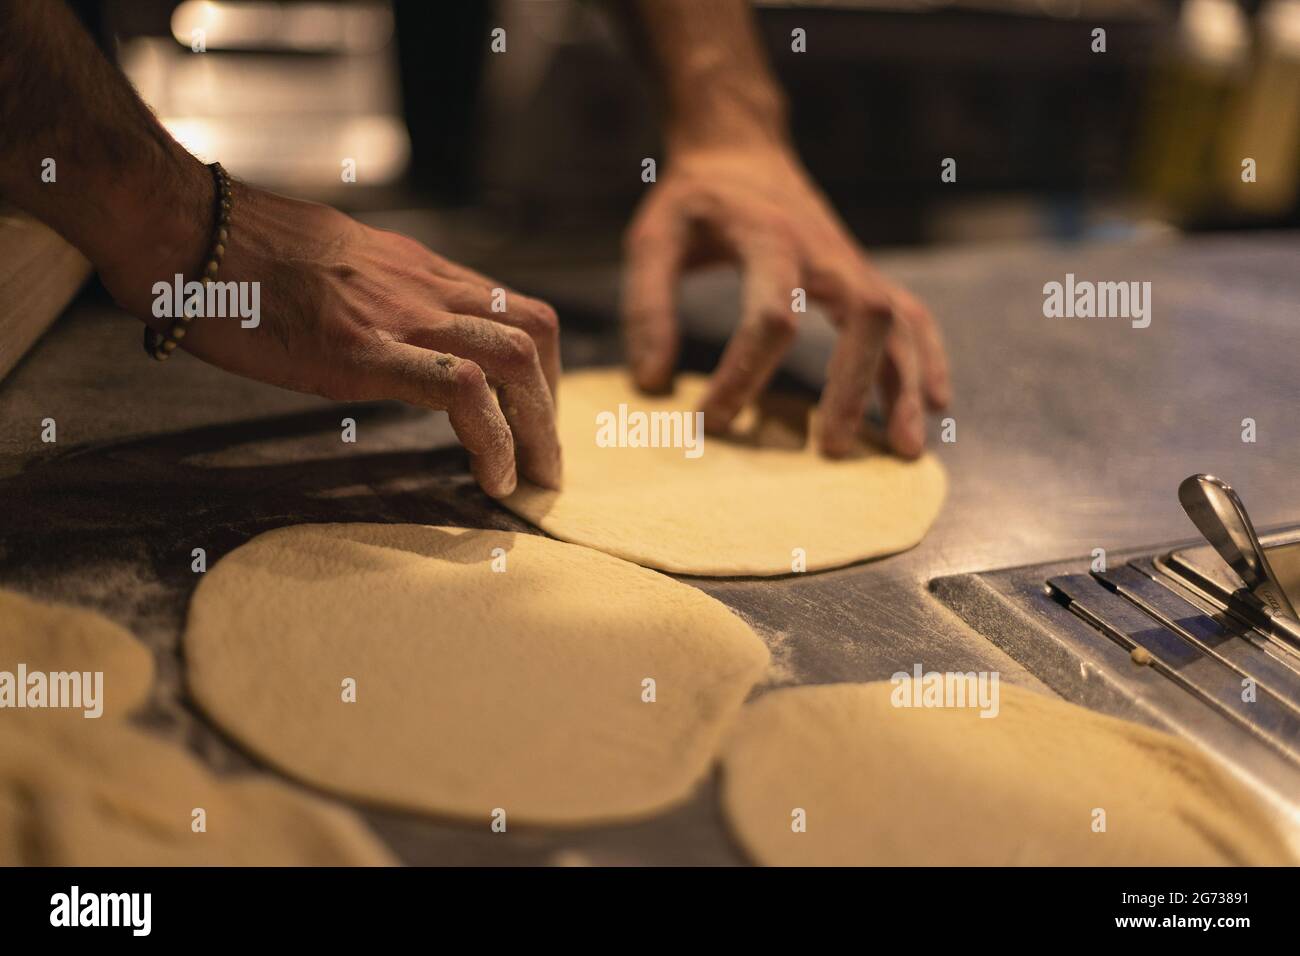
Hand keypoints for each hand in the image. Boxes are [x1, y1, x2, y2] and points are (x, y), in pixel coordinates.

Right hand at [101, 179, 561, 497]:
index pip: (511, 312)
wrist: (184, 227)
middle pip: (534, 335)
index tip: (531, 419)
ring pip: (515, 359)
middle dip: (551, 406)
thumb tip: (379, 328)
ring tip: (532, 478)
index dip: (538, 370)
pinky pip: (459, 391)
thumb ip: (373, 295)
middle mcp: (424, 286)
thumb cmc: (237, 251)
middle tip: (545, 462)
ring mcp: (399, 314)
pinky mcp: (363, 350)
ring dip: (537, 428)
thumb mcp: (330, 262)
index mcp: (417, 271)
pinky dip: (492, 439)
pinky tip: (492, 478)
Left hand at [621, 145, 949, 457]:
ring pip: (898, 322)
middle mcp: (824, 250)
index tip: (710, 422)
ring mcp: (852, 263)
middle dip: (852, 386)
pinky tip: (934, 406)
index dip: (743, 374)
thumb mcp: (654, 238)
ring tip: (903, 449)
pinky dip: (928, 359)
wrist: (741, 150)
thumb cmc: (695, 201)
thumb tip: (655, 385)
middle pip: (863, 316)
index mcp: (769, 237)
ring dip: (904, 385)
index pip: (771, 314)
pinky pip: (912, 316)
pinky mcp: (863, 275)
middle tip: (829, 452)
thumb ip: (648, 306)